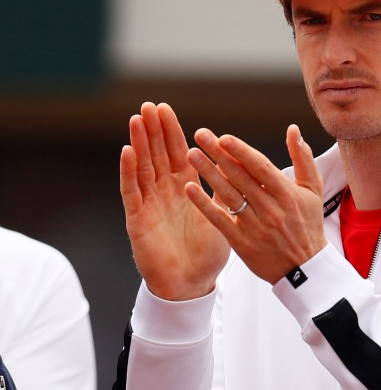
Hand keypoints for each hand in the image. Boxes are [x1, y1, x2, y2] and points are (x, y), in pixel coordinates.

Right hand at [120, 102, 230, 300]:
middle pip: (157, 154)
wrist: (192, 284)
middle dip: (154, 130)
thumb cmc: (208, 252)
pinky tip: (127, 151)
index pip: (177, 153)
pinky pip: (132, 191)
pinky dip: (129, 171)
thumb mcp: (223, 214)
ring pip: (143, 167)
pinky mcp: (138, 219)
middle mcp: (165, 192)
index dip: (172, 132)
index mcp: (185, 189)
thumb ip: (227, 189)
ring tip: (136, 119)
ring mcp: (150, 204)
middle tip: (150, 106)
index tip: (167, 109)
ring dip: (139, 143)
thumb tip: (244, 165)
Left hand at [185, 125, 325, 284]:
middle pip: (240, 177)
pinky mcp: (242, 243)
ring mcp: (255, 226)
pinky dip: (204, 204)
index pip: (261, 167)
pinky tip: (190, 188)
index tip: (223, 137)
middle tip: (200, 135)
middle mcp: (271, 209)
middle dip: (218, 154)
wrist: (305, 269)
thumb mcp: (313, 190)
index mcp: (288, 194)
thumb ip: (303, 158)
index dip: (241, 151)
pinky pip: (220, 220)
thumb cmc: (308, 224)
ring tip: (191, 154)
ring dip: (208, 173)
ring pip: (228, 195)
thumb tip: (293, 130)